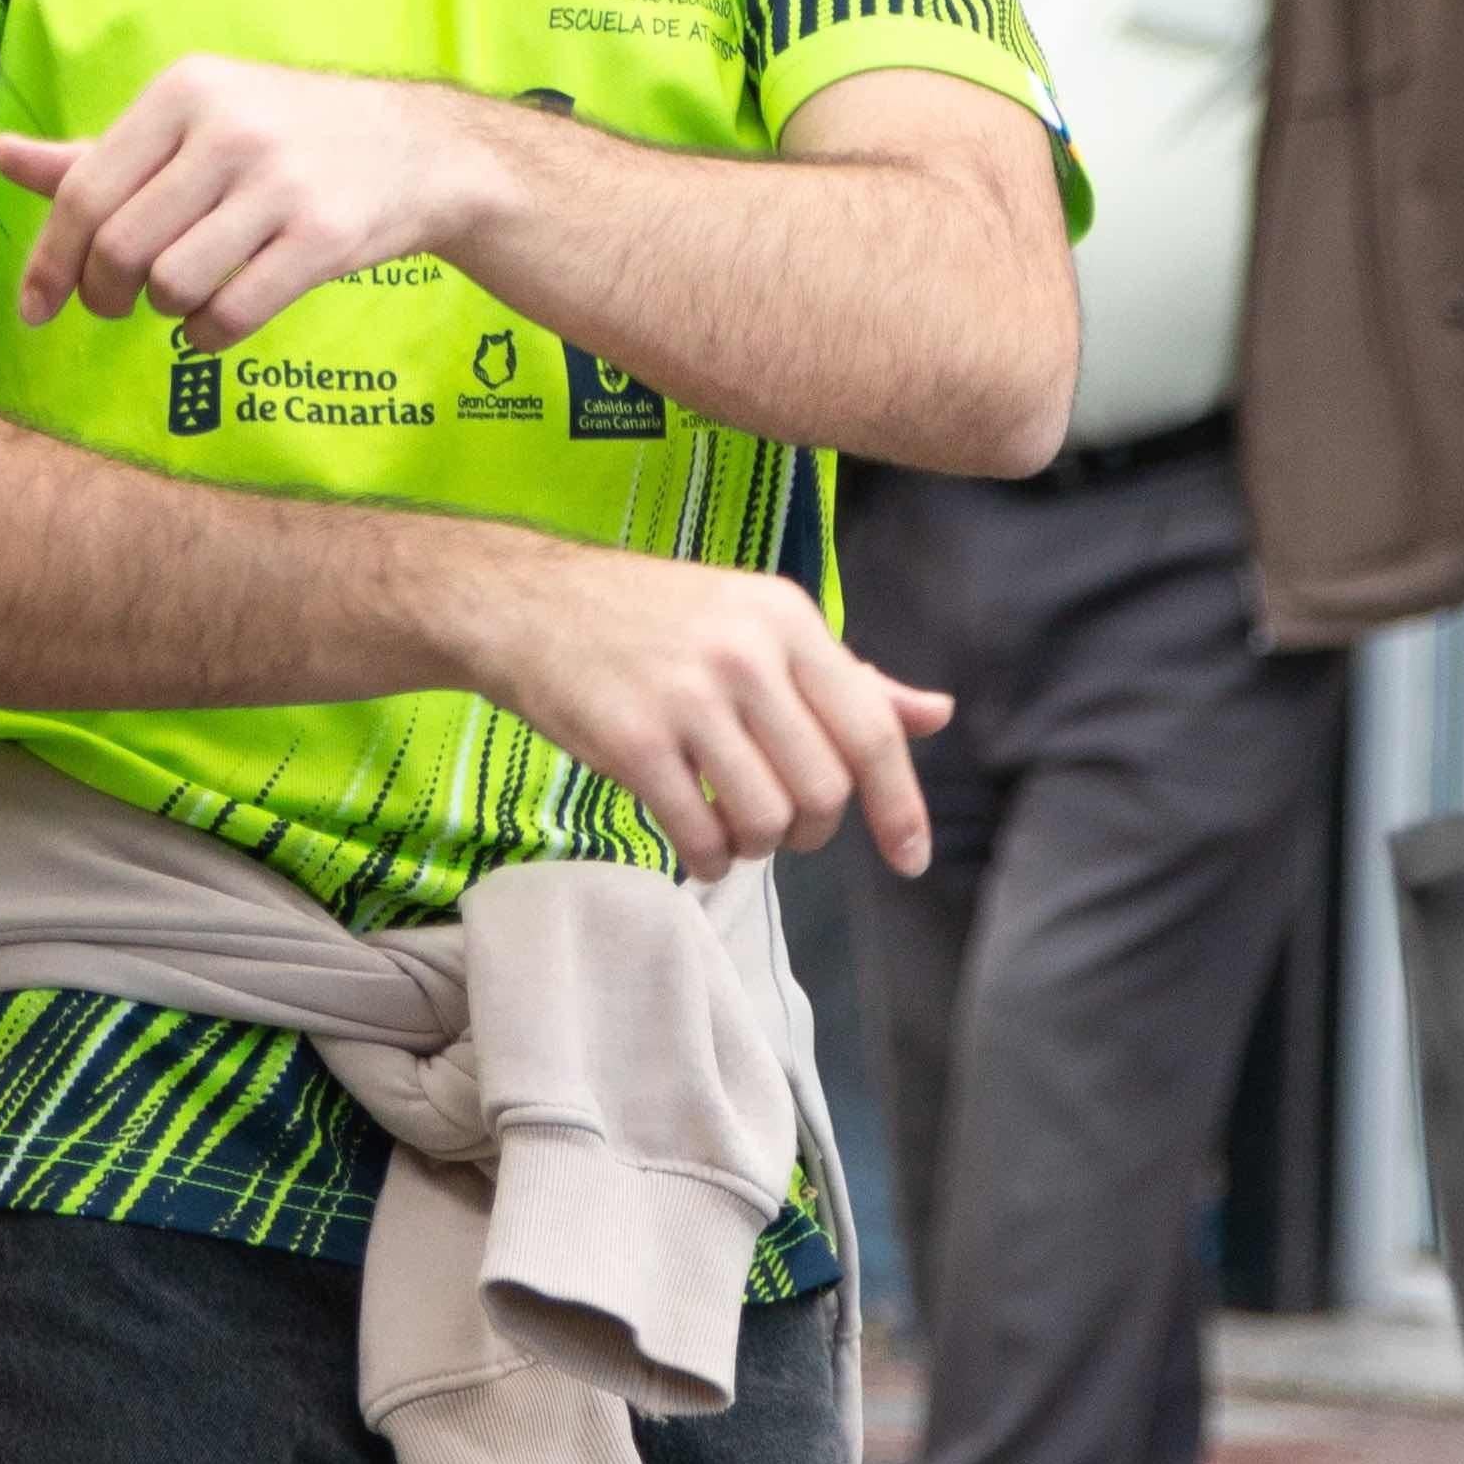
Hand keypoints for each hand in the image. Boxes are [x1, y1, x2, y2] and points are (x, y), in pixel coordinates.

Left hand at [0, 58, 462, 349]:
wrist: (416, 149)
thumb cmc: (281, 136)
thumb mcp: (191, 120)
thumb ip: (97, 151)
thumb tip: (0, 154)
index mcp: (185, 90)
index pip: (84, 190)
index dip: (50, 261)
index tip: (36, 308)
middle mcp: (231, 128)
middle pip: (120, 244)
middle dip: (102, 294)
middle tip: (112, 305)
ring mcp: (283, 182)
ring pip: (172, 283)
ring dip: (161, 309)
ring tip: (178, 296)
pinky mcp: (327, 236)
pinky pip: (232, 314)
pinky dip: (206, 336)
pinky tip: (212, 323)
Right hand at [468, 547, 955, 882]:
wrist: (527, 604)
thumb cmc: (651, 619)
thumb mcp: (756, 623)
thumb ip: (846, 676)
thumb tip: (936, 713)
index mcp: (786, 617)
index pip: (870, 729)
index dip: (901, 805)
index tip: (911, 859)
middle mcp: (745, 652)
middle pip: (824, 788)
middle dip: (811, 829)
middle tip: (782, 825)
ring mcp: (687, 696)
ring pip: (767, 819)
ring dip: (756, 845)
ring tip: (730, 825)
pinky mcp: (633, 740)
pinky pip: (701, 834)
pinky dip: (709, 858)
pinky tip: (697, 843)